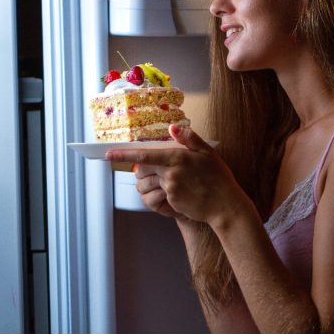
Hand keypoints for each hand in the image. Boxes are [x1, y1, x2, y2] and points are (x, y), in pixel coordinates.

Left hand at [106, 124, 249, 227]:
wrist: (225, 205)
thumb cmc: (218, 177)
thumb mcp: (207, 152)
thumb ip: (189, 138)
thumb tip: (172, 128)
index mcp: (177, 157)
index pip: (144, 155)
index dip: (123, 154)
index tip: (108, 154)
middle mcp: (170, 173)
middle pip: (141, 170)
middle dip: (139, 169)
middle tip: (149, 168)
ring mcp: (169, 189)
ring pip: (147, 184)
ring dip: (149, 182)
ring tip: (166, 181)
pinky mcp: (171, 202)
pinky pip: (157, 196)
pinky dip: (162, 192)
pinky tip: (178, 191)